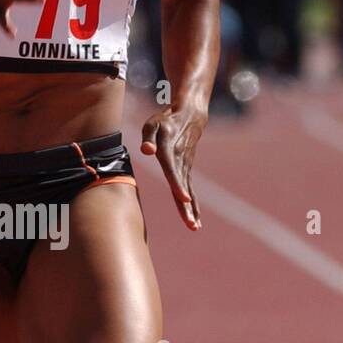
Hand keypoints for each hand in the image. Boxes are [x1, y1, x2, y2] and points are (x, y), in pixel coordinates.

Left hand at [140, 104, 207, 230]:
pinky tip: (195, 220)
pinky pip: (190, 189)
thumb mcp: (152, 124)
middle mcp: (179, 160)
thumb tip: (147, 150)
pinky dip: (194, 205)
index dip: (177, 184)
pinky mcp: (187, 169)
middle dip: (186, 206)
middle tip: (190, 223)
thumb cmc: (165, 120)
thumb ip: (148, 137)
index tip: (183, 198)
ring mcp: (185, 166)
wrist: (189, 115)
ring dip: (191, 210)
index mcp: (169, 150)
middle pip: (182, 186)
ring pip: (188, 190)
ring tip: (194, 227)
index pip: (172, 170)